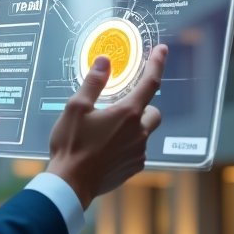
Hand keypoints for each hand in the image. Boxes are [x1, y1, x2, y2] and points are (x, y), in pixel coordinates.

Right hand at [46, 44, 166, 209]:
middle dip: (143, 106)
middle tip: (121, 107)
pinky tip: (107, 149)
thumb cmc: (71, 145)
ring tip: (108, 131)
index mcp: (127, 114)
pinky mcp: (134, 168)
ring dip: (134, 127)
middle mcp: (139, 133)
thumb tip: (104, 61)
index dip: (157, 64)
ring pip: (145, 133)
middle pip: (153, 112)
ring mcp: (138, 152)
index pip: (150, 83)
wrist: (71, 183)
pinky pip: (137, 150)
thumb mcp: (76, 108)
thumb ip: (93, 83)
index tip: (162, 50)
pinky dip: (127, 145)